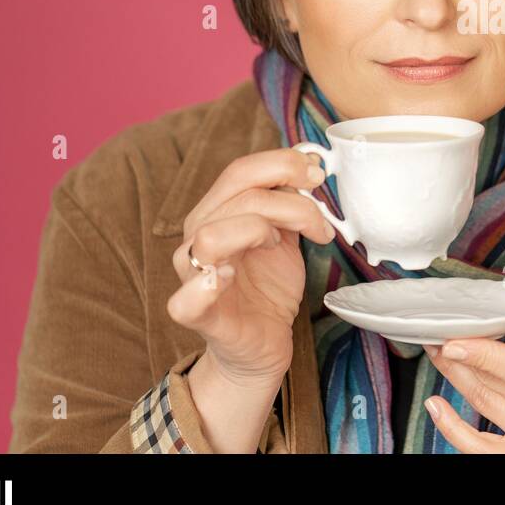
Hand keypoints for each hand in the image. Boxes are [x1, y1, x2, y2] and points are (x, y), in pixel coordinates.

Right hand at [167, 147, 337, 388]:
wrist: (263, 342)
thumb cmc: (269, 287)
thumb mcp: (286, 235)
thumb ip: (290, 200)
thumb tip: (309, 162)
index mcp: (217, 213)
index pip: (240, 171)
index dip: (282, 165)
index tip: (317, 177)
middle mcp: (198, 237)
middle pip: (237, 196)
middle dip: (291, 201)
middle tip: (320, 223)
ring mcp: (194, 276)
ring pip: (211, 235)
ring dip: (259, 231)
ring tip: (281, 247)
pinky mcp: (199, 317)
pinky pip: (184, 301)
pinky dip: (206, 287)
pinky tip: (232, 278)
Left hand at [421, 257, 504, 452]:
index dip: (484, 355)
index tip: (455, 338)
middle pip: (492, 384)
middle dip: (457, 355)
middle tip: (433, 327)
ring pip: (482, 406)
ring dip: (453, 377)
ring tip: (434, 350)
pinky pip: (479, 450)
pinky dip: (452, 429)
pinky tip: (436, 406)